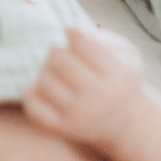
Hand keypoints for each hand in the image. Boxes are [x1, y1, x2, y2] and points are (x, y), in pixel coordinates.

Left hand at [22, 23, 152, 153]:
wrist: (124, 122)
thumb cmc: (119, 77)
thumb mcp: (127, 54)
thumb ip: (102, 37)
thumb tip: (72, 31)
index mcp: (119, 74)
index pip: (82, 42)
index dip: (73, 32)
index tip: (73, 34)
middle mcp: (100, 98)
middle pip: (59, 58)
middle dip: (57, 50)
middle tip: (61, 54)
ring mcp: (80, 116)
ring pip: (43, 79)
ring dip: (45, 69)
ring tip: (55, 70)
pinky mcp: (62, 129)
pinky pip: (33, 104)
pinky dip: (33, 91)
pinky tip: (45, 87)